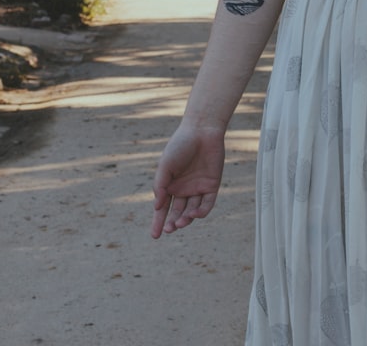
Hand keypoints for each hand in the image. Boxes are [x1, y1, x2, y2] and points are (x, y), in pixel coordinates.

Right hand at [150, 123, 225, 237]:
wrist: (201, 131)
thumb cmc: (180, 145)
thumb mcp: (165, 166)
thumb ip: (160, 186)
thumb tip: (157, 206)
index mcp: (169, 185)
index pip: (163, 209)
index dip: (158, 222)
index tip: (155, 236)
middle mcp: (183, 189)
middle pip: (177, 213)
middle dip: (173, 223)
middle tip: (170, 229)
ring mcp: (197, 189)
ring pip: (191, 210)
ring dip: (186, 218)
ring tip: (181, 222)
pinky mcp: (211, 186)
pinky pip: (207, 204)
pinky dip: (201, 211)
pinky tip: (195, 214)